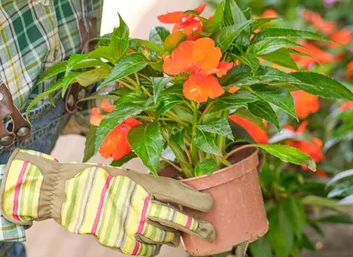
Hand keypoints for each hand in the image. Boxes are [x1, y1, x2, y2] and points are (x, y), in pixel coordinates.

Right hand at [1, 149, 214, 255]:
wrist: (68, 192)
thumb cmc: (104, 180)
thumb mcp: (133, 176)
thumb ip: (156, 187)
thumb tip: (181, 196)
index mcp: (144, 184)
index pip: (179, 193)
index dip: (198, 201)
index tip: (211, 206)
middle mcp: (140, 205)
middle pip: (176, 220)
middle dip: (197, 227)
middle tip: (210, 232)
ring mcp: (129, 225)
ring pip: (163, 237)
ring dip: (172, 237)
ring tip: (177, 237)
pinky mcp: (118, 240)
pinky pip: (145, 249)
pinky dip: (152, 247)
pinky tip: (154, 242)